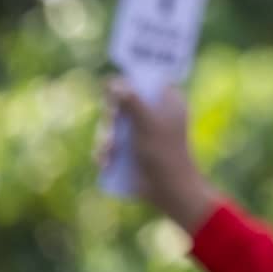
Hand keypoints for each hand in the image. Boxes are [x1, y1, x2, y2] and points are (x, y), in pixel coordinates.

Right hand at [102, 78, 220, 232]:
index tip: (116, 97)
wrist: (168, 190)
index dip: (126, 85)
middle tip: (111, 127)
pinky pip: (111, 144)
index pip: (144, 81)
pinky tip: (105, 162)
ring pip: (113, 125)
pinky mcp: (132, 150)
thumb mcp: (147, 123)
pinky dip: (105, 151)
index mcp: (168, 100)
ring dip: (105, 138)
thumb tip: (113, 82)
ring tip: (108, 152)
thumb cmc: (163, 153)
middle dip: (111, 118)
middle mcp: (155, 112)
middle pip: (123, 102)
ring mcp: (142, 132)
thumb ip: (131, 101)